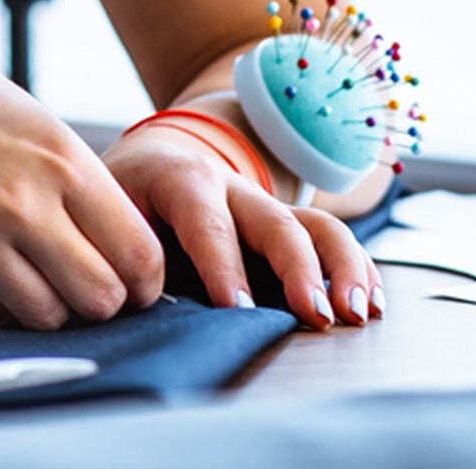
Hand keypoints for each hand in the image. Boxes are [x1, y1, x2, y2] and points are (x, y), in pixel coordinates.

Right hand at [0, 30, 166, 330]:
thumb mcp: (39, 126)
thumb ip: (83, 184)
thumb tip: (125, 249)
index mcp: (64, 162)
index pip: (139, 254)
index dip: (144, 280)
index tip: (134, 280)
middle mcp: (26, 203)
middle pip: (102, 298)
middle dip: (101, 300)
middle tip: (86, 284)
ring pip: (49, 316)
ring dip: (49, 306)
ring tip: (34, 274)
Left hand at [100, 115, 385, 330]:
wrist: (152, 158)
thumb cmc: (122, 197)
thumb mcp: (104, 212)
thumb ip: (114, 253)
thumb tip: (120, 307)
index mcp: (179, 179)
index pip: (206, 221)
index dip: (222, 266)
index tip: (239, 312)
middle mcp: (231, 187)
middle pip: (274, 221)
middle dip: (299, 269)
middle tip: (316, 317)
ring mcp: (265, 206)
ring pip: (316, 224)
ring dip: (343, 268)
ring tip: (356, 313)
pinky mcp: (285, 226)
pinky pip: (330, 240)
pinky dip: (357, 270)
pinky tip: (371, 305)